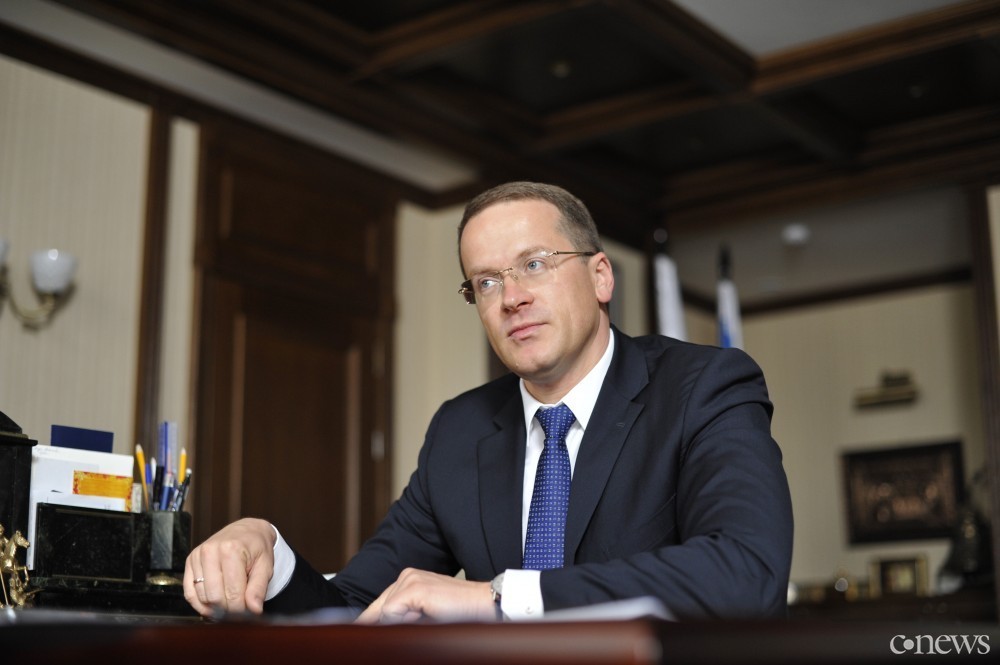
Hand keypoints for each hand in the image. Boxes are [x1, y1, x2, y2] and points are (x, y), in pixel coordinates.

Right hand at [183, 517, 276, 617]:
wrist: (247, 530)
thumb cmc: (257, 547)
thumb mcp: (265, 565)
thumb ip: (259, 588)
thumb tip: (254, 610)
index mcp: (232, 550)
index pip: (233, 593)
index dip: (241, 609)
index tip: (249, 613)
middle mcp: (211, 551)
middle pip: (215, 597)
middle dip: (228, 610)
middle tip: (239, 611)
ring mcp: (198, 556)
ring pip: (202, 597)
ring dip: (215, 608)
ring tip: (229, 605)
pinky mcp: (190, 562)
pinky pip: (189, 592)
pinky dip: (200, 604)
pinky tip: (212, 606)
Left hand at [355, 568, 495, 623]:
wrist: (484, 603)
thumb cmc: (461, 612)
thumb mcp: (426, 613)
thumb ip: (405, 615)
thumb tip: (383, 626)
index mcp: (410, 579)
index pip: (381, 604)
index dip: (369, 620)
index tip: (357, 630)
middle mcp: (407, 575)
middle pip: (378, 607)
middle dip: (374, 623)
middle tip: (374, 630)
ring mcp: (410, 580)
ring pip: (385, 612)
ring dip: (399, 623)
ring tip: (428, 617)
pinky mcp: (414, 588)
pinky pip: (391, 613)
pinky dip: (401, 622)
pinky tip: (423, 618)